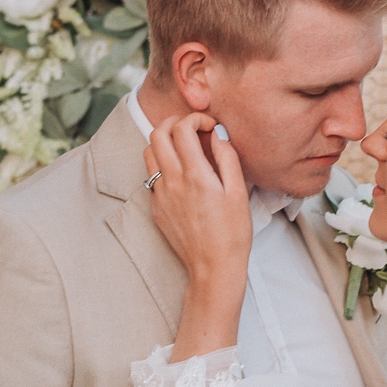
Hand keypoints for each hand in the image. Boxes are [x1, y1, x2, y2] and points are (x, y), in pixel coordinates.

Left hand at [143, 113, 252, 361]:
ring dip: (164, 142)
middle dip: (174, 123)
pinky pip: (151, 176)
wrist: (213, 268)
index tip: (209, 126)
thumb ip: (227, 158)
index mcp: (195, 176)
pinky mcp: (155, 208)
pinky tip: (182, 176)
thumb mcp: (238, 193)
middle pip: (157, 134)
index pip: (182, 129)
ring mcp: (160, 195)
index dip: (196, 119)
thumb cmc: (232, 234)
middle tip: (192, 129)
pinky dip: (163, 166)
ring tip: (184, 149)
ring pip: (148, 153)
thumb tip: (218, 133)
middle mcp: (172, 182)